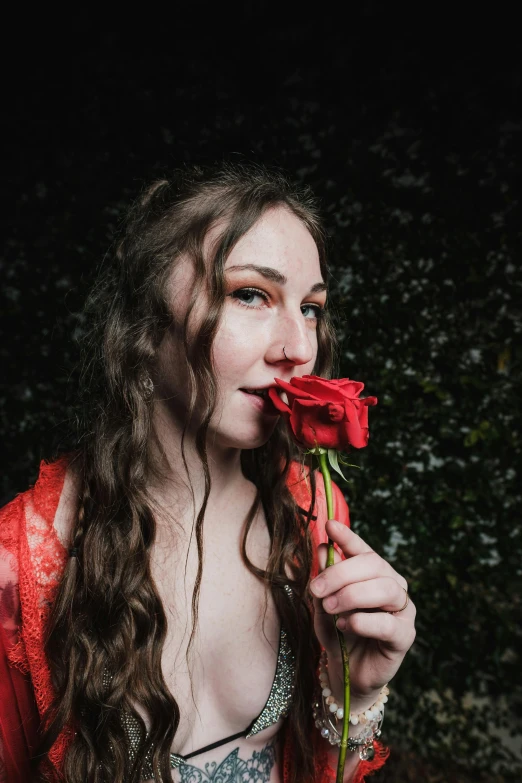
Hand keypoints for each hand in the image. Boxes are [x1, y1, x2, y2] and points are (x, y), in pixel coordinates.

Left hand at [310, 518, 415, 708]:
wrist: (347, 674)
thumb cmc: (337, 634)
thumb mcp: (322, 605)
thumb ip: (323, 580)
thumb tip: (323, 549)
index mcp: (373, 574)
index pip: (362, 549)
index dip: (348, 536)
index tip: (330, 526)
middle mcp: (393, 585)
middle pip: (373, 565)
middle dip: (341, 573)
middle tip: (316, 588)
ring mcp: (403, 610)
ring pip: (385, 589)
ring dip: (352, 595)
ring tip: (330, 607)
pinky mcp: (405, 636)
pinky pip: (388, 623)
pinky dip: (363, 621)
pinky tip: (345, 625)